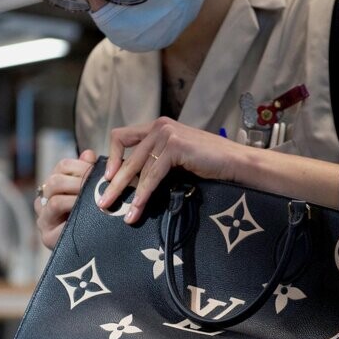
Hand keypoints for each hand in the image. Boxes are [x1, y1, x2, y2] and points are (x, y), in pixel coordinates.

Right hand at [35, 150, 97, 248]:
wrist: (96, 250)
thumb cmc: (96, 216)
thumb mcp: (95, 192)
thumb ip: (91, 173)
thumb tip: (89, 154)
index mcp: (55, 186)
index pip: (62, 166)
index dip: (81, 165)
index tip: (98, 170)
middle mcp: (44, 201)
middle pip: (55, 181)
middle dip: (79, 181)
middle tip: (98, 185)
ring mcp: (44, 219)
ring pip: (55, 200)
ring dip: (77, 197)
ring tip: (96, 200)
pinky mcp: (48, 237)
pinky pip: (58, 223)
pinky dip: (74, 216)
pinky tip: (89, 214)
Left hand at [99, 117, 247, 223]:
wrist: (236, 162)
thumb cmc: (211, 163)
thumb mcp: (179, 158)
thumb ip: (159, 160)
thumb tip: (135, 181)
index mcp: (158, 126)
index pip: (122, 136)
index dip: (113, 158)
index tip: (109, 178)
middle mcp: (160, 126)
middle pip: (126, 156)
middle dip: (113, 182)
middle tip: (102, 202)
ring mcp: (167, 133)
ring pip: (138, 167)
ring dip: (127, 193)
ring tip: (123, 213)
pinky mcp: (175, 145)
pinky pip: (152, 173)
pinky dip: (144, 192)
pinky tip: (139, 206)